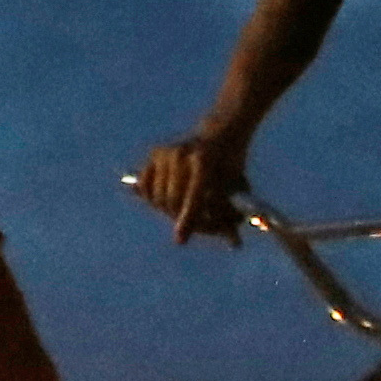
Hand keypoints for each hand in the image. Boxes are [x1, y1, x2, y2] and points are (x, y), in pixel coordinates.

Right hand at [134, 127, 251, 242]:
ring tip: (185, 213)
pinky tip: (168, 198)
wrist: (220, 136)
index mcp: (203, 160)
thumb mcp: (234, 190)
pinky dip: (154, 198)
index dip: (188, 220)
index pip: (192, 197)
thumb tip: (235, 244)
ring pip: (158, 198)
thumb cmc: (230, 168)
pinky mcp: (154, 154)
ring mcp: (165, 153)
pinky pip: (146, 187)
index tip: (180, 241)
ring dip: (170, 212)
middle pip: (173, 201)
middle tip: (197, 228)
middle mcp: (180, 154)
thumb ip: (230, 216)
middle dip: (184, 220)